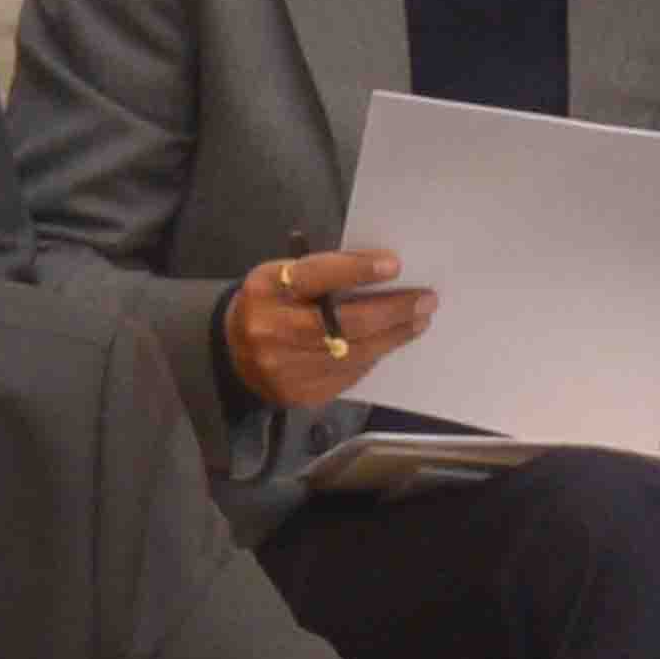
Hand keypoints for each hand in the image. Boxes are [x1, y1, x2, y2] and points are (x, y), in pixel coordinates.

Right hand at [222, 248, 424, 415]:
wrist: (234, 353)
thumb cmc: (270, 303)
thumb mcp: (282, 276)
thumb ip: (323, 273)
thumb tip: (382, 272)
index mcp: (266, 290)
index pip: (316, 276)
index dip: (356, 270)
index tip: (394, 265)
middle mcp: (272, 330)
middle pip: (343, 322)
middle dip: (392, 310)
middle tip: (425, 300)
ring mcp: (285, 368)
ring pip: (353, 353)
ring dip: (392, 336)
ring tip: (418, 321)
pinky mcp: (299, 393)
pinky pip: (348, 374)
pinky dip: (373, 356)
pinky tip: (389, 342)